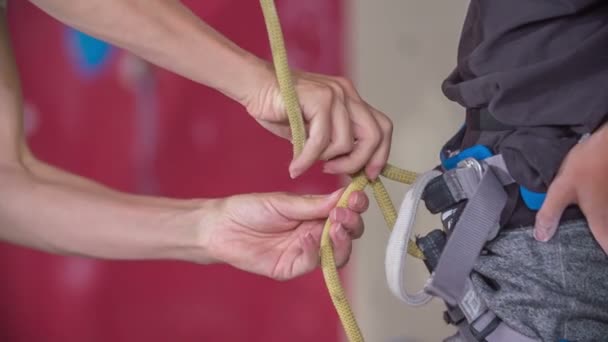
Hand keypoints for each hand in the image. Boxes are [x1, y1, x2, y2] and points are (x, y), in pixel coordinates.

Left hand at [202, 188, 368, 279]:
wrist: (220, 227)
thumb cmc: (249, 209)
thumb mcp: (284, 203)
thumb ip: (314, 204)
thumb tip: (345, 194)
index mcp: (315, 214)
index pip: (345, 213)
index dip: (355, 206)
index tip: (356, 198)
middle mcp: (315, 233)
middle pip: (347, 235)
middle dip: (351, 224)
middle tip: (343, 215)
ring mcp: (305, 252)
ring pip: (336, 254)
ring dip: (340, 242)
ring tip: (334, 228)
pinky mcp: (291, 268)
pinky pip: (311, 264)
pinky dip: (314, 252)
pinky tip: (308, 238)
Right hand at [245, 64, 392, 179]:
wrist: (254, 87)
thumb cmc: (280, 109)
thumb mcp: (314, 131)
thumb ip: (334, 144)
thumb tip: (351, 169)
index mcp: (350, 100)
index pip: (383, 128)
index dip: (381, 154)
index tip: (368, 174)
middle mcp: (347, 93)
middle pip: (375, 134)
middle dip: (358, 162)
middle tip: (335, 172)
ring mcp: (335, 94)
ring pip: (346, 142)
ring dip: (325, 160)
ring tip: (307, 161)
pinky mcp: (319, 98)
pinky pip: (321, 140)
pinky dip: (307, 159)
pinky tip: (296, 166)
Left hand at [534, 123, 607, 253]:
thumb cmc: (588, 164)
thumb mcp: (561, 189)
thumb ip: (550, 214)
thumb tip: (541, 238)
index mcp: (602, 222)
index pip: (607, 251)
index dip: (601, 259)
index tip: (587, 270)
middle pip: (607, 239)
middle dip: (600, 245)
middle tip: (582, 254)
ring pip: (607, 226)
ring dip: (600, 230)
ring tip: (583, 230)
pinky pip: (607, 213)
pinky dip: (601, 218)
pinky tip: (589, 210)